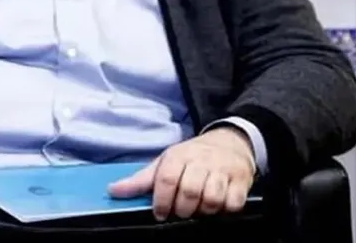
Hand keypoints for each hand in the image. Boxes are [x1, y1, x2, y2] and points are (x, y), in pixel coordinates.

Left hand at [108, 127, 256, 220]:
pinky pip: (233, 203)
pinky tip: (218, 207)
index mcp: (180, 155)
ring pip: (212, 198)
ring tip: (198, 210)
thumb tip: (113, 190)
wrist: (231, 141)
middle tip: (180, 213)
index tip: (159, 213)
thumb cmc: (193, 156)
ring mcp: (223, 170)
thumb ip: (141, 179)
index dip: (161, 200)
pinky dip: (225, 210)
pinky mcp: (241, 181)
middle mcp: (202, 160)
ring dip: (203, 210)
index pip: (166, 178)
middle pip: (189, 190)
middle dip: (182, 209)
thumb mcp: (166, 162)